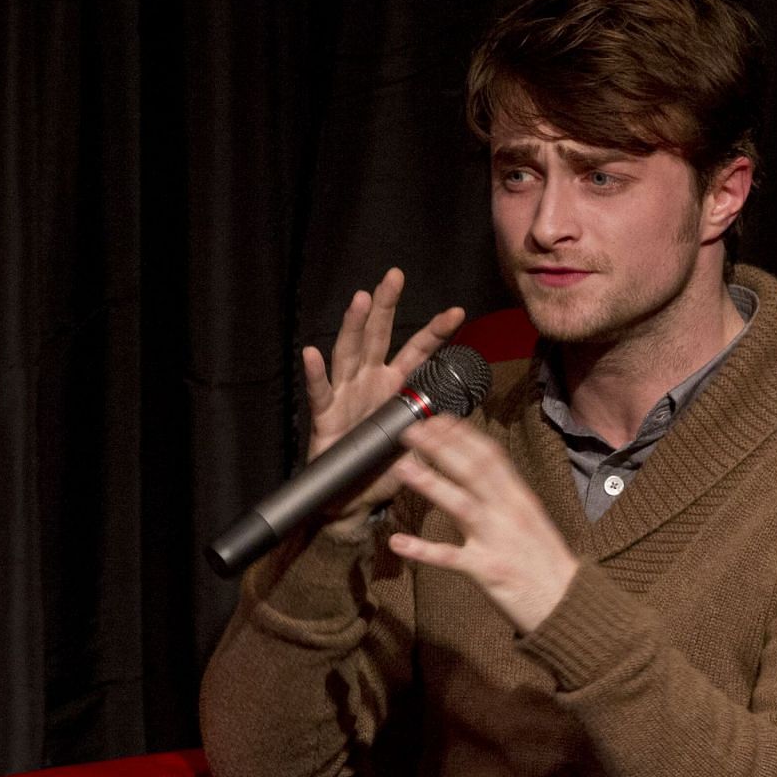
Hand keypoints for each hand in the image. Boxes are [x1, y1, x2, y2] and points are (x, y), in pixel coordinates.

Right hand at [303, 268, 465, 534]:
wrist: (352, 500)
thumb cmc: (382, 468)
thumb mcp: (419, 443)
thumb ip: (436, 422)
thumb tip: (464, 404)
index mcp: (396, 385)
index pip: (419, 351)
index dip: (437, 332)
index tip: (457, 312)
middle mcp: (370, 381)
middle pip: (379, 336)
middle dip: (386, 306)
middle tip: (394, 276)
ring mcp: (346, 394)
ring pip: (349, 353)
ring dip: (354, 326)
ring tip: (360, 300)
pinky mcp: (325, 415)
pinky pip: (320, 392)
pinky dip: (315, 373)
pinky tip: (311, 352)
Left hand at [386, 415, 579, 633]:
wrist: (568, 603)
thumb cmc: (546, 563)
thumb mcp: (531, 520)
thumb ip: (505, 499)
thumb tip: (480, 477)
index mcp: (519, 499)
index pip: (490, 456)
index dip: (462, 435)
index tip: (438, 419)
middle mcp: (508, 513)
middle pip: (473, 471)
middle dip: (441, 447)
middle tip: (411, 431)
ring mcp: (497, 540)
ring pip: (461, 504)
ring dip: (430, 483)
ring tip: (401, 467)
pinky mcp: (487, 570)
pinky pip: (449, 558)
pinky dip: (422, 550)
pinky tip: (397, 542)